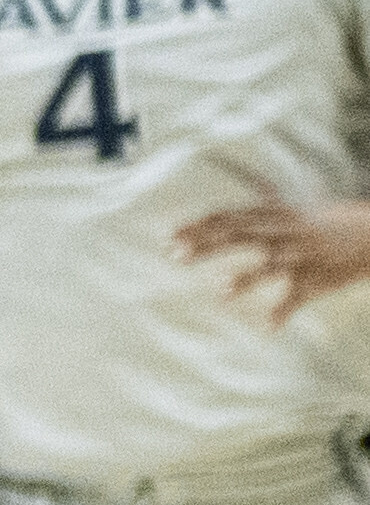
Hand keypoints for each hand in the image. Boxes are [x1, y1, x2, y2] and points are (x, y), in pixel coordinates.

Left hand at [176, 197, 369, 323]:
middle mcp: (286, 233)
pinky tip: (268, 328)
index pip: (232, 217)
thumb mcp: (301, 206)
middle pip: (242, 235)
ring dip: (247, 278)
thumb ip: (269, 198)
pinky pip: (299, 298)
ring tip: (220, 290)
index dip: (200, 226)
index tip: (169, 236)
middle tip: (175, 255)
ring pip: (272, 266)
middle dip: (208, 244)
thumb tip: (249, 176)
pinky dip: (284, 313)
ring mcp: (302, 257)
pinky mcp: (318, 281)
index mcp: (279, 216)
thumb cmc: (335, 222)